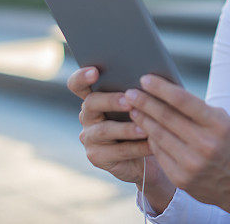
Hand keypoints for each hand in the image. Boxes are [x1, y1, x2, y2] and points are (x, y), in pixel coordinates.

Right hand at [67, 66, 171, 193]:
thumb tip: (152, 77)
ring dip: (127, 128)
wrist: (148, 155)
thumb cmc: (146, 120)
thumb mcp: (142, 103)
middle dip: (111, 100)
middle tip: (129, 101)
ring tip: (145, 128)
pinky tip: (152, 143)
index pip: (78, 84)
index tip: (95, 71)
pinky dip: (137, 147)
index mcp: (95, 96)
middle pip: (91, 103)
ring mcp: (89, 137)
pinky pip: (117, 151)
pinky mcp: (96, 157)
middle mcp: (87, 115)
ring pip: (105, 130)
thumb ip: (139, 90)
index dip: (82, 77)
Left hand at [125, 74, 229, 222]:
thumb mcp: (222, 122)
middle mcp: (205, 144)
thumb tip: (165, 92)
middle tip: (130, 93)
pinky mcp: (182, 179)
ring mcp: (192, 164)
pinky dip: (150, 140)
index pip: (183, 101)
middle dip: (145, 102)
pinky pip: (159, 154)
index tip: (144, 79)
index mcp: (218, 124)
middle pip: (166, 117)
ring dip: (143, 120)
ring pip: (158, 136)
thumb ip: (197, 110)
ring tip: (133, 109)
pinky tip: (144, 130)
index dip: (161, 89)